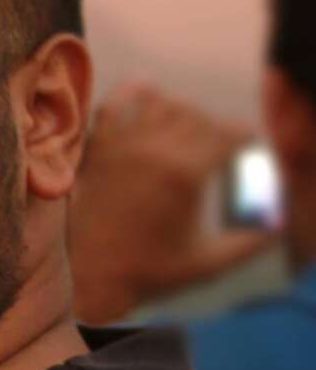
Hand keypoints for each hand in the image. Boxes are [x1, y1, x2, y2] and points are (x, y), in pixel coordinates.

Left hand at [69, 84, 275, 322]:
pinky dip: (132, 93)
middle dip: (214, 127)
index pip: (229, 134)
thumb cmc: (150, 272)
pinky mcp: (98, 148)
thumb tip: (277, 223)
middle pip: (198, 116)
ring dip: (180, 110)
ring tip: (186, 128)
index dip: (243, 139)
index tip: (244, 147)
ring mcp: (123, 145)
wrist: (91, 276)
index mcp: (188, 174)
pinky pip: (115, 103)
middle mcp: (156, 150)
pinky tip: (146, 96)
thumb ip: (250, 242)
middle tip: (215, 145)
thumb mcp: (209, 262)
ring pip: (161, 103)